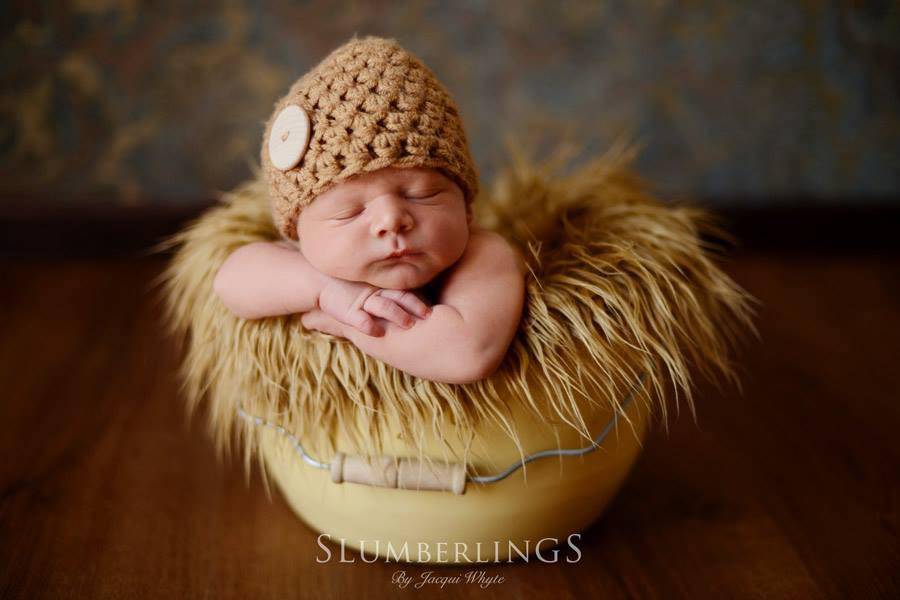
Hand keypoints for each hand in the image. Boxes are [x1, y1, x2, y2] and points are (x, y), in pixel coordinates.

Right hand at [316, 277, 431, 336]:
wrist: (321, 282)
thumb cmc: (350, 288)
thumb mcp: (372, 290)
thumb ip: (390, 296)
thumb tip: (417, 311)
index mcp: (383, 289)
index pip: (404, 293)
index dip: (418, 300)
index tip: (433, 311)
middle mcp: (375, 294)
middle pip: (398, 298)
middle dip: (413, 307)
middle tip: (428, 315)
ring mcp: (361, 303)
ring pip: (382, 307)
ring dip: (397, 315)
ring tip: (409, 325)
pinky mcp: (346, 312)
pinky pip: (358, 319)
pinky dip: (367, 325)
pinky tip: (376, 332)